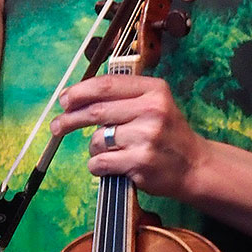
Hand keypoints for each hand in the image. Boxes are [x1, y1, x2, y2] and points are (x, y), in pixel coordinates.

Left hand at [50, 73, 206, 199]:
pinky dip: (97, 166)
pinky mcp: (140, 161)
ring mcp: (146, 137)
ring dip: (94, 148)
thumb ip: (122, 97)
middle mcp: (152, 110)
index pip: (106, 85)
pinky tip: (109, 166)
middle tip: (57, 126)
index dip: (79, 92)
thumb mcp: (155, 105)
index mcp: (154, 90)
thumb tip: (75, 98)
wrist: (195, 166)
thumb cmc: (168, 135)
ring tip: (110, 152)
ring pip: (96, 140)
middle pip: (96, 111)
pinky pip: (101, 162)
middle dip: (70, 119)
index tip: (64, 100)